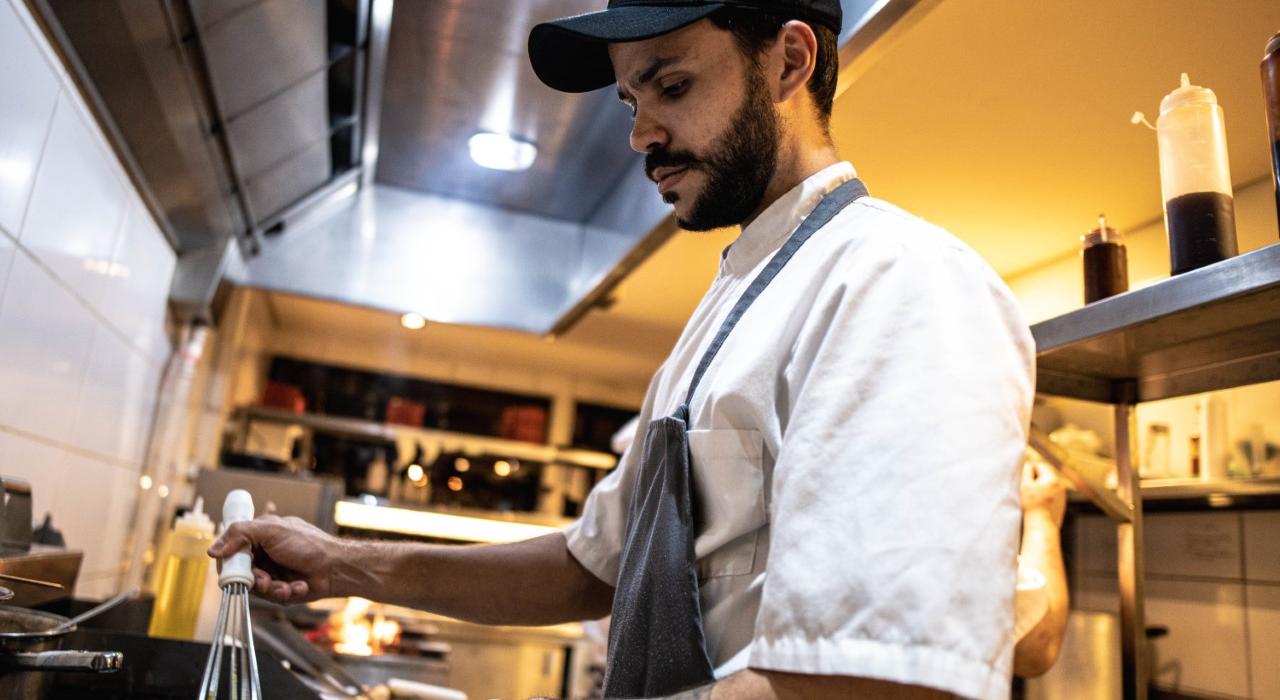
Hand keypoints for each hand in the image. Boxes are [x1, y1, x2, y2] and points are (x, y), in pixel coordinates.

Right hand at [208, 514, 345, 603]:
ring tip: (287, 586)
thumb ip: (240, 534)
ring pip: (257, 588)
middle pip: (243, 573)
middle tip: (265, 581)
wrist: (337, 567)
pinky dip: (285, 592)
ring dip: (272, 588)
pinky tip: (299, 586)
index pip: (232, 551)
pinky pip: (272, 596)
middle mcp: (264, 554)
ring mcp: (273, 572)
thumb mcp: (272, 530)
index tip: (232, 572)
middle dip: (255, 580)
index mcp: (259, 537)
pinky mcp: (282, 589)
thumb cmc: (309, 544)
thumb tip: (213, 549)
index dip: (231, 563)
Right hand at [1021, 459, 1065, 528]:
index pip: (1040, 466)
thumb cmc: (1032, 506)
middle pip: (1045, 475)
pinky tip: (1037, 503)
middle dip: (1035, 478)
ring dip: (1039, 487)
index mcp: (1052, 479)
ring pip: (1048, 485)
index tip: (1022, 478)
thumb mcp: (1025, 486)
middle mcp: (1060, 485)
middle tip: (1025, 487)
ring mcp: (1062, 496)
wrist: (1041, 527)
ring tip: (1031, 496)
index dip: (1029, 470)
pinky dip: (1044, 496)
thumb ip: (1026, 472)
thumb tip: (1028, 465)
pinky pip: (1051, 495)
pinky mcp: (1061, 504)